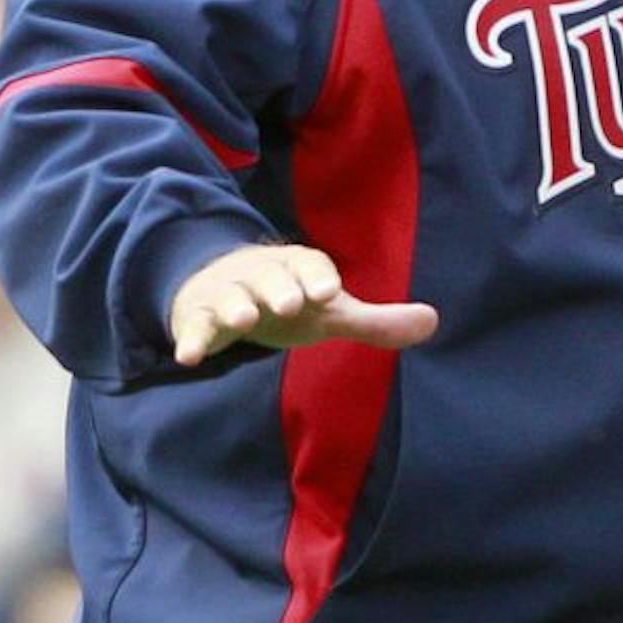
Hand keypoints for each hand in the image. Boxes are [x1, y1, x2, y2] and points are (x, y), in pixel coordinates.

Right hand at [171, 243, 439, 367]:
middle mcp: (263, 275)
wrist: (224, 288)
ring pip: (230, 297)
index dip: (319, 278)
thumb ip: (376, 321)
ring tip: (243, 320)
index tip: (329, 294)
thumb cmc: (290, 299)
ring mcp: (228, 294)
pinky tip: (189, 356)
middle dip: (279, 288)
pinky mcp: (199, 318)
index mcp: (299, 268)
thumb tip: (433, 322)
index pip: (311, 266)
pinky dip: (191, 339)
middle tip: (290, 304)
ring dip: (236, 306)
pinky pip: (194, 327)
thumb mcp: (331, 311)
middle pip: (270, 277)